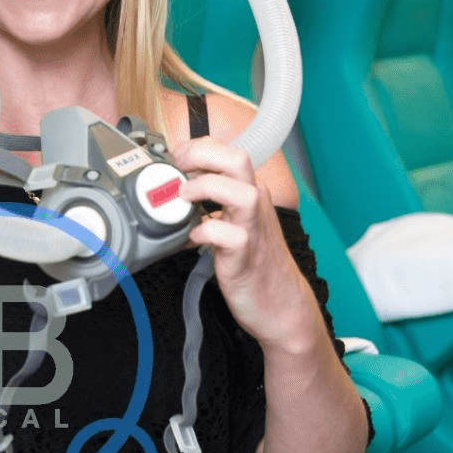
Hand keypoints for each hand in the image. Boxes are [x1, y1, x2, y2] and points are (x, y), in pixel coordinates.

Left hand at [172, 137, 321, 353]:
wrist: (280, 304)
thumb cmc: (253, 261)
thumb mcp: (232, 221)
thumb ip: (211, 203)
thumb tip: (173, 188)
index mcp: (249, 190)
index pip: (225, 150)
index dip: (194, 148)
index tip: (172, 160)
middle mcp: (255, 204)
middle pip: (238, 159)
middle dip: (200, 156)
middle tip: (176, 171)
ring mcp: (253, 229)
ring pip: (243, 193)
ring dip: (206, 189)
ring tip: (184, 199)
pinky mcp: (247, 257)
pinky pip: (231, 236)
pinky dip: (207, 232)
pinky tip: (193, 237)